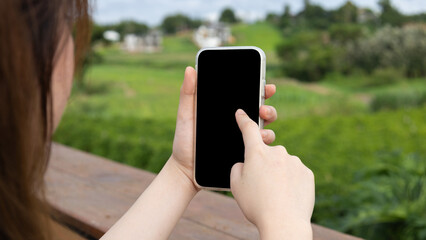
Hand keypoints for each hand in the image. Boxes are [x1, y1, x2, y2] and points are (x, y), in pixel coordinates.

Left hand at [170, 66, 277, 189]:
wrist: (184, 170)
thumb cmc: (184, 140)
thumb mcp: (186, 115)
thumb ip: (188, 93)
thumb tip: (190, 69)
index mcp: (229, 112)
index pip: (249, 97)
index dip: (262, 89)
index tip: (267, 86)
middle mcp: (239, 125)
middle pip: (262, 113)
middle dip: (269, 108)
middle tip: (262, 108)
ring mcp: (243, 141)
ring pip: (264, 131)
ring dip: (268, 128)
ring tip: (261, 128)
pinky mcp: (244, 157)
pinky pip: (258, 151)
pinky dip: (262, 146)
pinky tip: (258, 144)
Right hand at [230, 109, 314, 239]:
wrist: (284, 223)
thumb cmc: (257, 205)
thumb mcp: (236, 185)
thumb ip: (238, 167)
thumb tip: (246, 163)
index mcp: (256, 153)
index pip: (248, 129)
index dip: (243, 120)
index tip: (241, 113)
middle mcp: (277, 152)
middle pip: (267, 153)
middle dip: (263, 164)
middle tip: (261, 185)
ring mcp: (294, 162)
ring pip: (282, 164)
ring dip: (278, 174)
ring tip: (275, 195)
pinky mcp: (307, 173)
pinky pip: (295, 173)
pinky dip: (291, 182)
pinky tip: (287, 196)